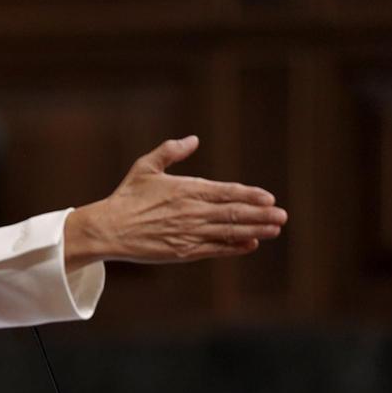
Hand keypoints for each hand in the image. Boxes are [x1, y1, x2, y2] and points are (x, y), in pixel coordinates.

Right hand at [64, 136, 286, 270]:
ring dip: (255, 230)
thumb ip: (171, 151)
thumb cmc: (127, 197)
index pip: (227, 192)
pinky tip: (250, 244)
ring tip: (274, 229)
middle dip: (261, 214)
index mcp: (186, 190)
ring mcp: (189, 233)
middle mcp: (192, 212)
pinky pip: (215, 249)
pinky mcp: (183, 252)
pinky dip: (234, 247)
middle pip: (234, 213)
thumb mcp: (146, 167)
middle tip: (282, 215)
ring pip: (229, 232)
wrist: (109, 229)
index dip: (250, 195)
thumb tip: (193, 140)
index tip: (269, 197)